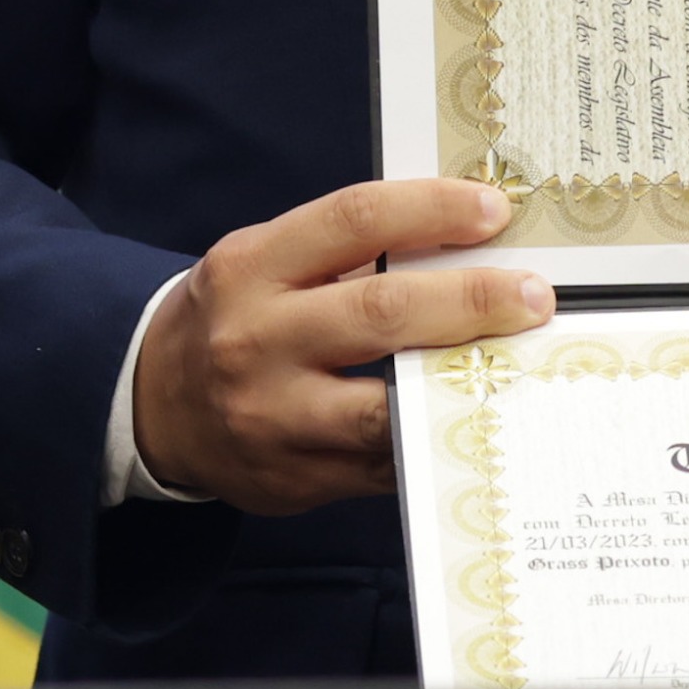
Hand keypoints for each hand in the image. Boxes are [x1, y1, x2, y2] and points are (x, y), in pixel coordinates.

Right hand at [131, 177, 552, 513]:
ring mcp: (273, 418)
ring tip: (520, 363)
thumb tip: (465, 243)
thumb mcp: (265, 265)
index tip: (493, 211)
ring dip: (464, 382)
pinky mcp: (295, 477)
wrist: (154, 405)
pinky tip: (478, 418)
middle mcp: (255, 341)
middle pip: (381, 312)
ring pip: (387, 404)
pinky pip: (385, 461)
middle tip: (534, 297)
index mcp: (249, 268)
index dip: (431, 210)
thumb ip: (343, 255)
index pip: (352, 220)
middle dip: (472, 301)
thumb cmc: (233, 319)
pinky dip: (436, 438)